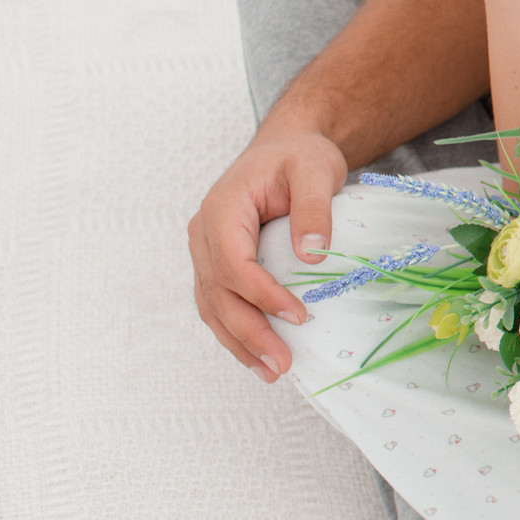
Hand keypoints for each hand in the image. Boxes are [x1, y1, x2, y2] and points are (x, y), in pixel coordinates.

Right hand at [188, 116, 347, 381]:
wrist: (287, 147)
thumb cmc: (299, 156)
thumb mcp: (315, 169)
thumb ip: (313, 207)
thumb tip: (313, 253)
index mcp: (222, 210)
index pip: (233, 264)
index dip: (262, 295)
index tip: (298, 315)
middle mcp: (205, 234)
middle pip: (218, 294)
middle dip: (249, 333)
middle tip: (282, 364)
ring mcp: (207, 251)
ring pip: (213, 306)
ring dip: (239, 342)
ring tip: (272, 371)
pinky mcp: (218, 264)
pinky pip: (220, 303)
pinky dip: (236, 332)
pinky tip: (257, 355)